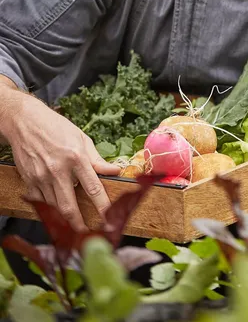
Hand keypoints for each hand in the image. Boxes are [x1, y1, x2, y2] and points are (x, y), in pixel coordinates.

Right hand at [0, 81, 120, 230]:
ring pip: (54, 206)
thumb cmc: (57, 128)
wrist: (24, 121)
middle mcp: (58, 170)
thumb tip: (115, 172)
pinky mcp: (28, 179)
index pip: (93, 188)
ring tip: (74, 224)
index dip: (102, 207)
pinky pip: (40, 201)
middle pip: (69, 205)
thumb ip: (98, 160)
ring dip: (64, 217)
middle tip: (87, 234)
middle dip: (78, 224)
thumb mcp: (82, 139)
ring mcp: (40, 176)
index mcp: (76, 158)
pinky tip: (55, 208)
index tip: (109, 220)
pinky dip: (49, 207)